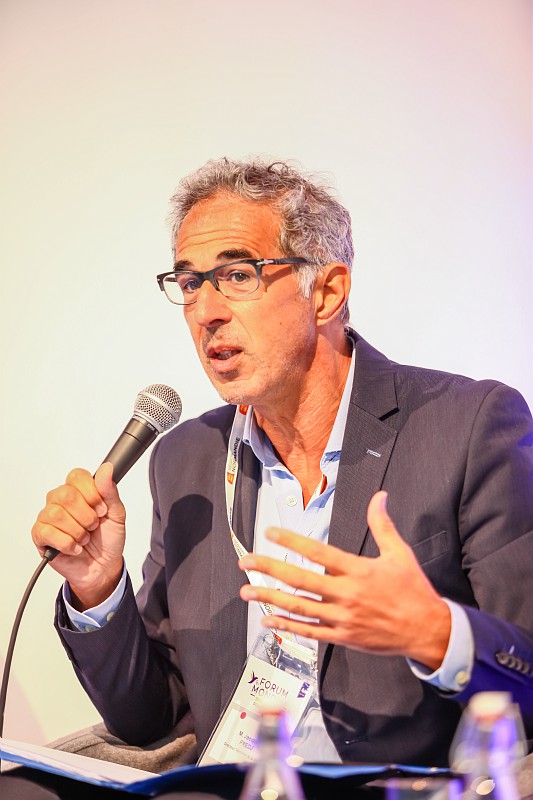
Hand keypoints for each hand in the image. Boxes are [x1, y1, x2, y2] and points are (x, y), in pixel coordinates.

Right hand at [31, 463, 125, 609]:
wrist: (103, 567)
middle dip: (86, 515)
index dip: (91, 492)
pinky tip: (75, 547)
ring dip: (77, 530)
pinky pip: (47, 532)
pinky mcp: (41, 536)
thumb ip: (110, 491)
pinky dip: (67, 543)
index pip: (77, 476)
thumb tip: (106, 469)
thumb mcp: (116, 514)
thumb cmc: (107, 539)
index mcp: (79, 491)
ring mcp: (48, 517)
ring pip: (56, 514)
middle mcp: (60, 501)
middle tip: (94, 525)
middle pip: (66, 494)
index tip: (102, 508)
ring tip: (84, 538)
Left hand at [239, 491, 450, 670]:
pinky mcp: (343, 637)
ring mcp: (342, 618)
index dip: (292, 541)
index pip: (318, 552)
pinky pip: (309, 631)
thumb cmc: (414, 590)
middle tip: (246, 561)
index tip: (271, 532)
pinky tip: (268, 621)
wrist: (428, 631)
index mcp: (358, 570)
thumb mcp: (400, 554)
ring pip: (299, 607)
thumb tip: (380, 496)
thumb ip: (383, 525)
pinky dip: (287, 626)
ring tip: (246, 591)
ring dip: (270, 598)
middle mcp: (346, 594)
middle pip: (300, 580)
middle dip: (269, 569)